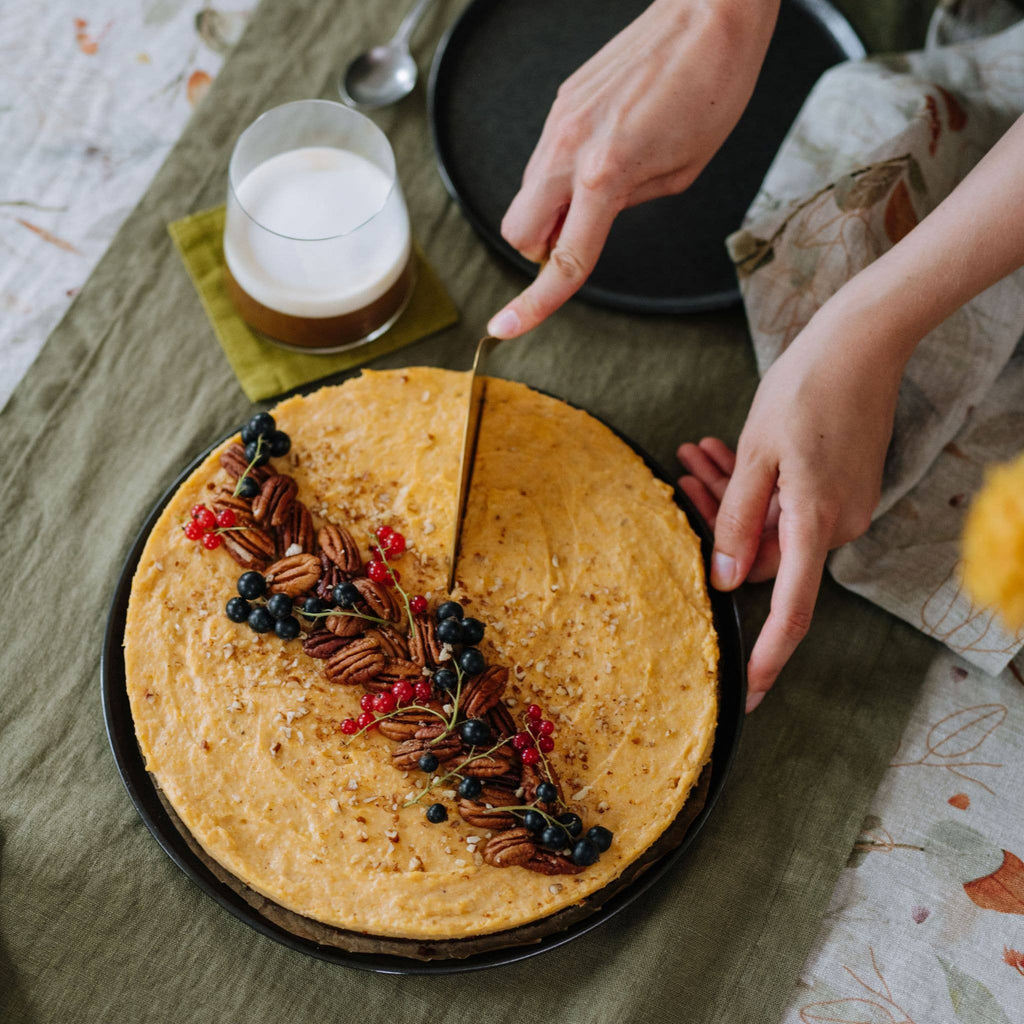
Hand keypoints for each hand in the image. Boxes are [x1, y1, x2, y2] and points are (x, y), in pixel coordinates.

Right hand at [486, 0, 778, 338]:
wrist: (708, 11)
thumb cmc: (712, 89)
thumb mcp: (681, 173)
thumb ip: (626, 206)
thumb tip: (590, 219)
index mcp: (605, 174)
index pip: (561, 258)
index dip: (534, 304)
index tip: (506, 328)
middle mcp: (568, 148)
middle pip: (518, 232)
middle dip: (540, 249)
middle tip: (581, 235)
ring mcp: (558, 122)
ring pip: (526, 195)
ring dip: (552, 210)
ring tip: (607, 184)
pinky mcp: (561, 102)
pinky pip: (544, 159)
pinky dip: (562, 175)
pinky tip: (605, 151)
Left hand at [677, 303, 901, 710]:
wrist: (861, 341)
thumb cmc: (805, 389)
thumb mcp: (756, 455)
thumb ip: (736, 521)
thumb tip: (724, 581)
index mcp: (816, 523)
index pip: (790, 608)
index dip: (768, 656)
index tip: (747, 694)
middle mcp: (836, 524)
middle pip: (762, 552)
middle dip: (717, 522)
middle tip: (682, 475)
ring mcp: (842, 506)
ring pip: (769, 523)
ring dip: (730, 497)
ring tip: (695, 454)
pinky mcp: (840, 486)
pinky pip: (787, 503)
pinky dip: (755, 486)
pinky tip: (723, 454)